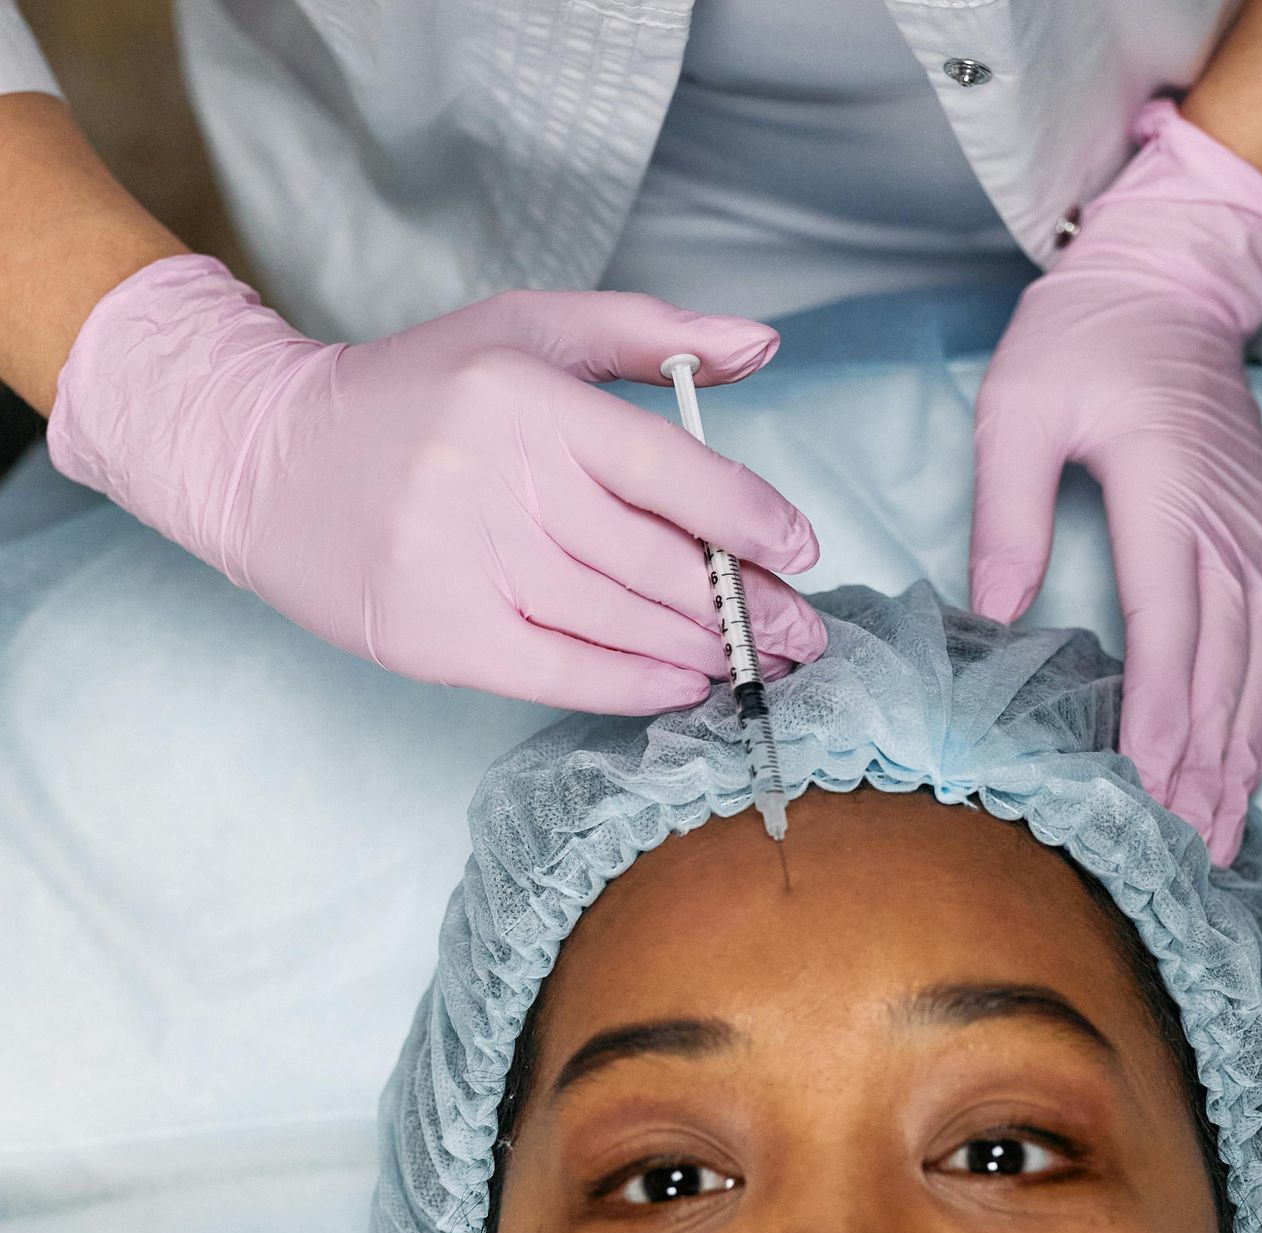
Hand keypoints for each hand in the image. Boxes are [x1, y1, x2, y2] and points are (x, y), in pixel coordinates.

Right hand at [49, 258, 825, 712]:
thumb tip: (765, 347)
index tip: (801, 551)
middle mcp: (499, 478)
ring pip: (619, 620)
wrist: (267, 457)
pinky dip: (634, 685)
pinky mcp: (435, 632)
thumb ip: (652, 335)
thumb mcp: (529, 331)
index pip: (672, 469)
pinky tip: (685, 683)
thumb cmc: (421, 390)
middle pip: (657, 560)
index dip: (752, 518)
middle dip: (747, 604)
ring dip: (704, 648)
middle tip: (805, 632)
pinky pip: (562, 672)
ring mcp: (463, 562)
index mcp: (530, 398)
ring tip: (756, 658)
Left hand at [969, 101, 1261, 862]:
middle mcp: (1229, 522)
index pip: (1170, 628)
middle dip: (1204, 766)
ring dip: (1243, 751)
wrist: (1171, 279)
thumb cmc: (1084, 338)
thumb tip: (994, 619)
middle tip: (1183, 852)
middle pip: (1224, 665)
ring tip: (1220, 833)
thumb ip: (1008, 513)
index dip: (1162, 719)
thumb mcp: (1018, 407)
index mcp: (1167, 490)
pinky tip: (1253, 756)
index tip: (1149, 793)